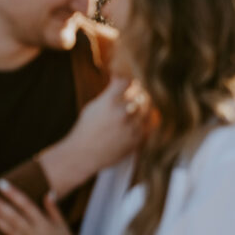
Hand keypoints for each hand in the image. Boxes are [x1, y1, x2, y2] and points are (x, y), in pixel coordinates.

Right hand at [39, 77, 149, 196]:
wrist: (83, 154)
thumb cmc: (86, 129)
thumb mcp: (94, 106)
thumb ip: (109, 95)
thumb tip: (121, 85)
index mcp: (110, 101)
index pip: (127, 81)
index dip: (128, 81)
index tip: (127, 83)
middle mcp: (123, 112)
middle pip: (140, 94)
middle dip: (137, 93)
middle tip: (135, 94)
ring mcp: (132, 126)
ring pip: (147, 108)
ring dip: (143, 106)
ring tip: (139, 107)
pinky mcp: (137, 139)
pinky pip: (150, 124)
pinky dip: (147, 119)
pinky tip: (142, 119)